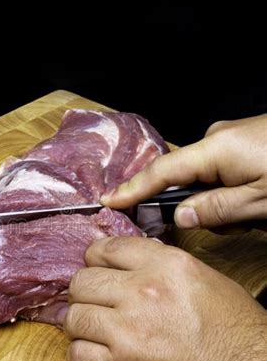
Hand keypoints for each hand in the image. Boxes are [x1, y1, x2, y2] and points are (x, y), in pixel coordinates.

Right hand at [101, 114, 266, 227]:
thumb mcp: (260, 200)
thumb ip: (217, 210)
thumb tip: (180, 216)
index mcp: (216, 149)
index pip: (162, 172)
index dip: (133, 189)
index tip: (108, 200)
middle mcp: (218, 138)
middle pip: (187, 180)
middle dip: (204, 208)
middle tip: (238, 222)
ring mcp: (231, 138)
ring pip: (208, 180)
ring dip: (226, 203)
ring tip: (259, 211)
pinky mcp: (243, 141)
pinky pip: (223, 172)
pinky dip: (235, 191)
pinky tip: (259, 199)